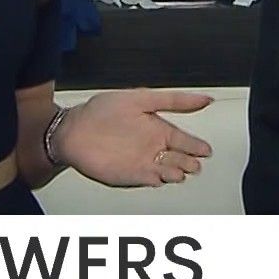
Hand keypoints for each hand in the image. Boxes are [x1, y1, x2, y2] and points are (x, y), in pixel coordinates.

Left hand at [54, 89, 213, 186]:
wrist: (72, 130)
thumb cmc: (102, 110)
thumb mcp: (142, 98)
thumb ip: (173, 100)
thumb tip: (202, 98)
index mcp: (157, 128)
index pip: (183, 140)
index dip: (196, 146)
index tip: (207, 150)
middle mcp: (151, 146)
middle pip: (179, 158)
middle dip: (190, 162)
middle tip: (197, 163)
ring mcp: (141, 162)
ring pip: (167, 171)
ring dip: (175, 172)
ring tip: (182, 171)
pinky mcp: (129, 175)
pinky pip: (149, 180)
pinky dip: (157, 180)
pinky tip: (162, 178)